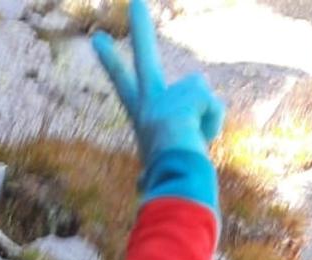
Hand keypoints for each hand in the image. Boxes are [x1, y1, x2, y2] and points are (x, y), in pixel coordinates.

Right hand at [93, 0, 224, 175]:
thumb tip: (141, 189)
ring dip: (206, 117)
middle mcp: (149, 102)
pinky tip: (201, 137)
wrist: (172, 178)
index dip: (111, 62)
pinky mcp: (188, 92)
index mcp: (141, 116)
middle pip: (144, 56)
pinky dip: (213, 121)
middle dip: (140, 26)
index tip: (98, 38)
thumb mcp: (153, 175)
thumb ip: (148, 176)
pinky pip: (213, 102)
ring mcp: (167, 95)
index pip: (124, 84)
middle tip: (137, 0)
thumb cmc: (164, 185)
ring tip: (193, 141)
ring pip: (200, 92)